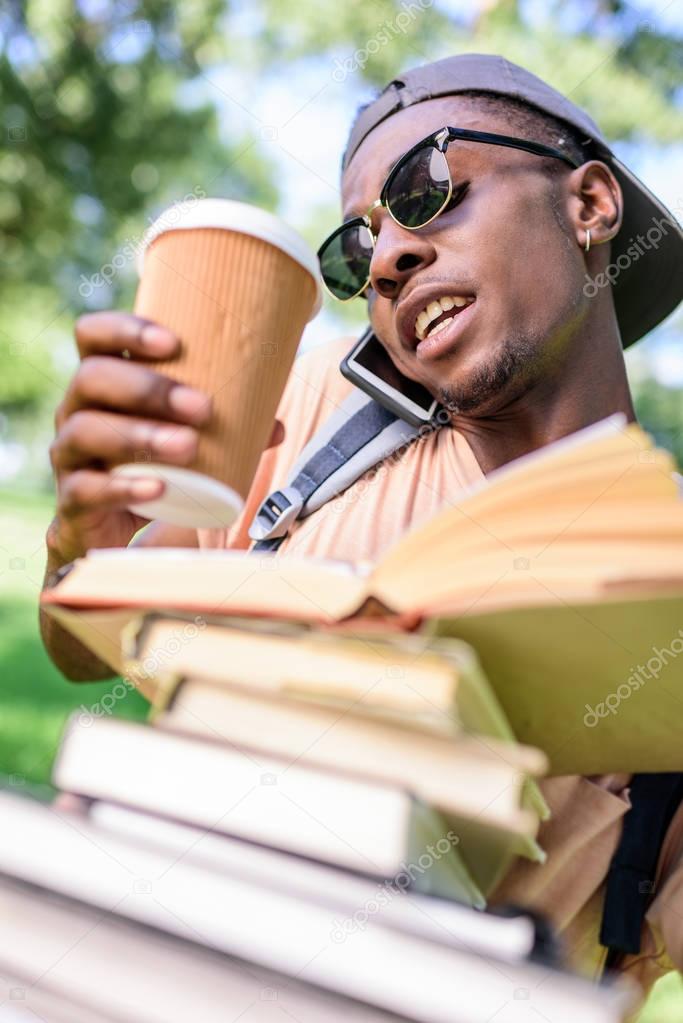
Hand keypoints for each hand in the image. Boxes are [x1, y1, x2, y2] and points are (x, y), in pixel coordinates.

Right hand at [48, 312, 211, 563]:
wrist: (106, 532)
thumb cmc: (146, 468)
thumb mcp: (179, 441)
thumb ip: (224, 429)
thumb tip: (276, 425)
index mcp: (99, 384)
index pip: (92, 335)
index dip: (124, 330)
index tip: (173, 341)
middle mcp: (75, 411)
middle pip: (93, 379)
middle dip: (148, 388)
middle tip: (203, 408)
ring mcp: (68, 455)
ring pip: (88, 431)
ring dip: (141, 435)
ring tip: (188, 446)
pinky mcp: (71, 500)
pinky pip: (87, 489)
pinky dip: (125, 488)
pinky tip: (160, 487)